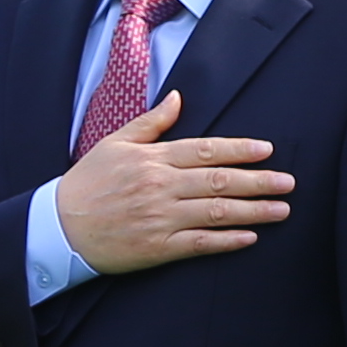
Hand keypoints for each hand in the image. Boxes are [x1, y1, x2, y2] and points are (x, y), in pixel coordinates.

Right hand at [54, 93, 293, 276]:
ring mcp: (160, 218)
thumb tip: (178, 97)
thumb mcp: (115, 143)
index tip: (267, 150)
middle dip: (259, 182)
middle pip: (220, 181)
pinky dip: (226, 241)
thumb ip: (151, 122)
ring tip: (281, 210)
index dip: (240, 150)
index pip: (206, 150)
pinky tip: (249, 238)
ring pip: (216, 212)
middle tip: (288, 183)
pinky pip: (199, 244)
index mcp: (153, 159)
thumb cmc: (87, 183)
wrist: (57, 227)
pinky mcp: (156, 248)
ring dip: (253, 211)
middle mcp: (161, 187)